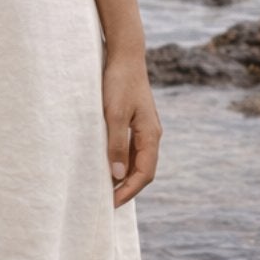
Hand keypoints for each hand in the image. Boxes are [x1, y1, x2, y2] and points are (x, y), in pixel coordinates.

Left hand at [103, 53, 161, 205]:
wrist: (124, 56)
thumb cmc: (118, 82)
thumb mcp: (114, 114)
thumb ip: (117, 144)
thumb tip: (119, 174)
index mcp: (151, 135)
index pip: (144, 173)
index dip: (129, 191)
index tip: (111, 203)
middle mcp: (152, 134)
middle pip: (144, 170)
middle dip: (127, 188)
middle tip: (106, 202)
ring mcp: (145, 128)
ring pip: (139, 161)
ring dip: (125, 177)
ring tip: (106, 188)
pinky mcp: (137, 122)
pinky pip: (133, 149)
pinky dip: (123, 162)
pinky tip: (109, 166)